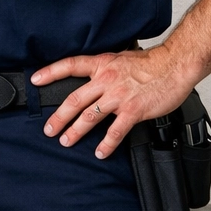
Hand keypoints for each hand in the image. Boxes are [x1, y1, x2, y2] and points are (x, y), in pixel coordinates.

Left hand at [31, 45, 199, 158]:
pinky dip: (106, 144)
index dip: (51, 72)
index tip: (35, 80)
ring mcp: (119, 96)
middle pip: (75, 99)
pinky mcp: (133, 110)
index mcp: (102, 64)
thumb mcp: (120, 58)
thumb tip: (92, 75)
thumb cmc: (151, 62)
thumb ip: (105, 68)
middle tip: (49, 129)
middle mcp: (106, 80)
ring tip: (66, 141)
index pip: (70, 65)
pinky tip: (100, 152)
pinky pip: (115, 131)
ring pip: (90, 116)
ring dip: (75, 131)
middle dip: (59, 116)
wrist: (174, 65)